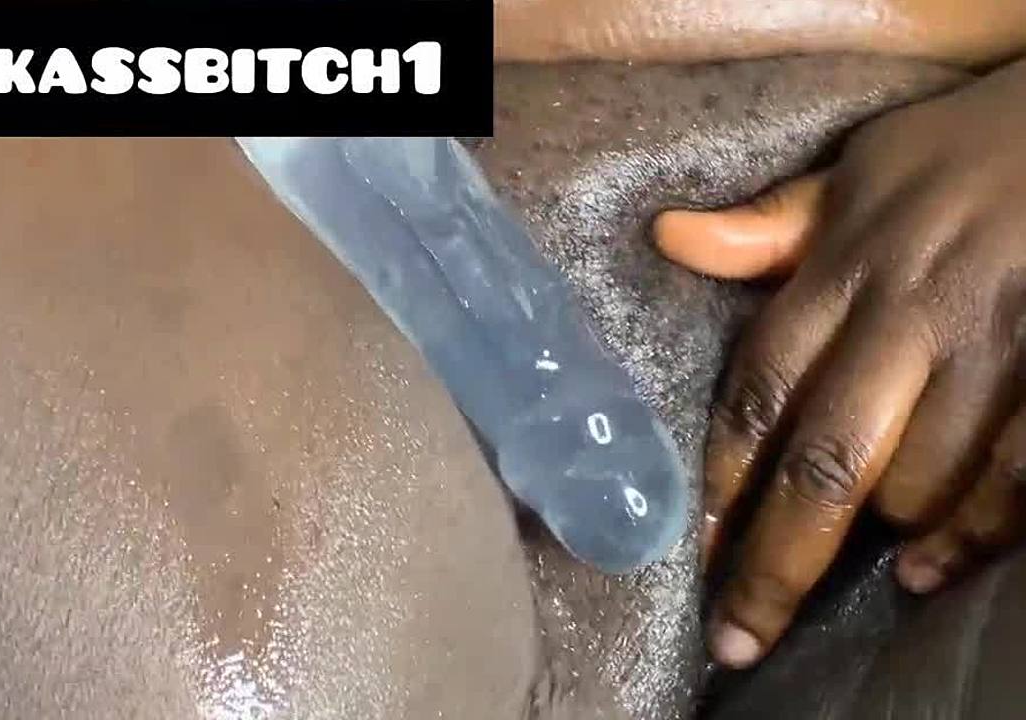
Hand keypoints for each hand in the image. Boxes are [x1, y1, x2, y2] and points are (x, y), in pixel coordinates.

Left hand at [655, 57, 1025, 668]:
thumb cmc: (965, 156)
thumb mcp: (858, 173)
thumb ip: (770, 229)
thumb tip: (666, 238)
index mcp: (846, 268)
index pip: (758, 391)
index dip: (718, 482)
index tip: (692, 555)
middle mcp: (909, 312)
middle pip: (822, 461)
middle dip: (774, 563)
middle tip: (736, 638)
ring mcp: (994, 345)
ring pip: (913, 483)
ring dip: (876, 535)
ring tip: (852, 562)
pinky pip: (1012, 478)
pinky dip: (970, 535)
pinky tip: (929, 572)